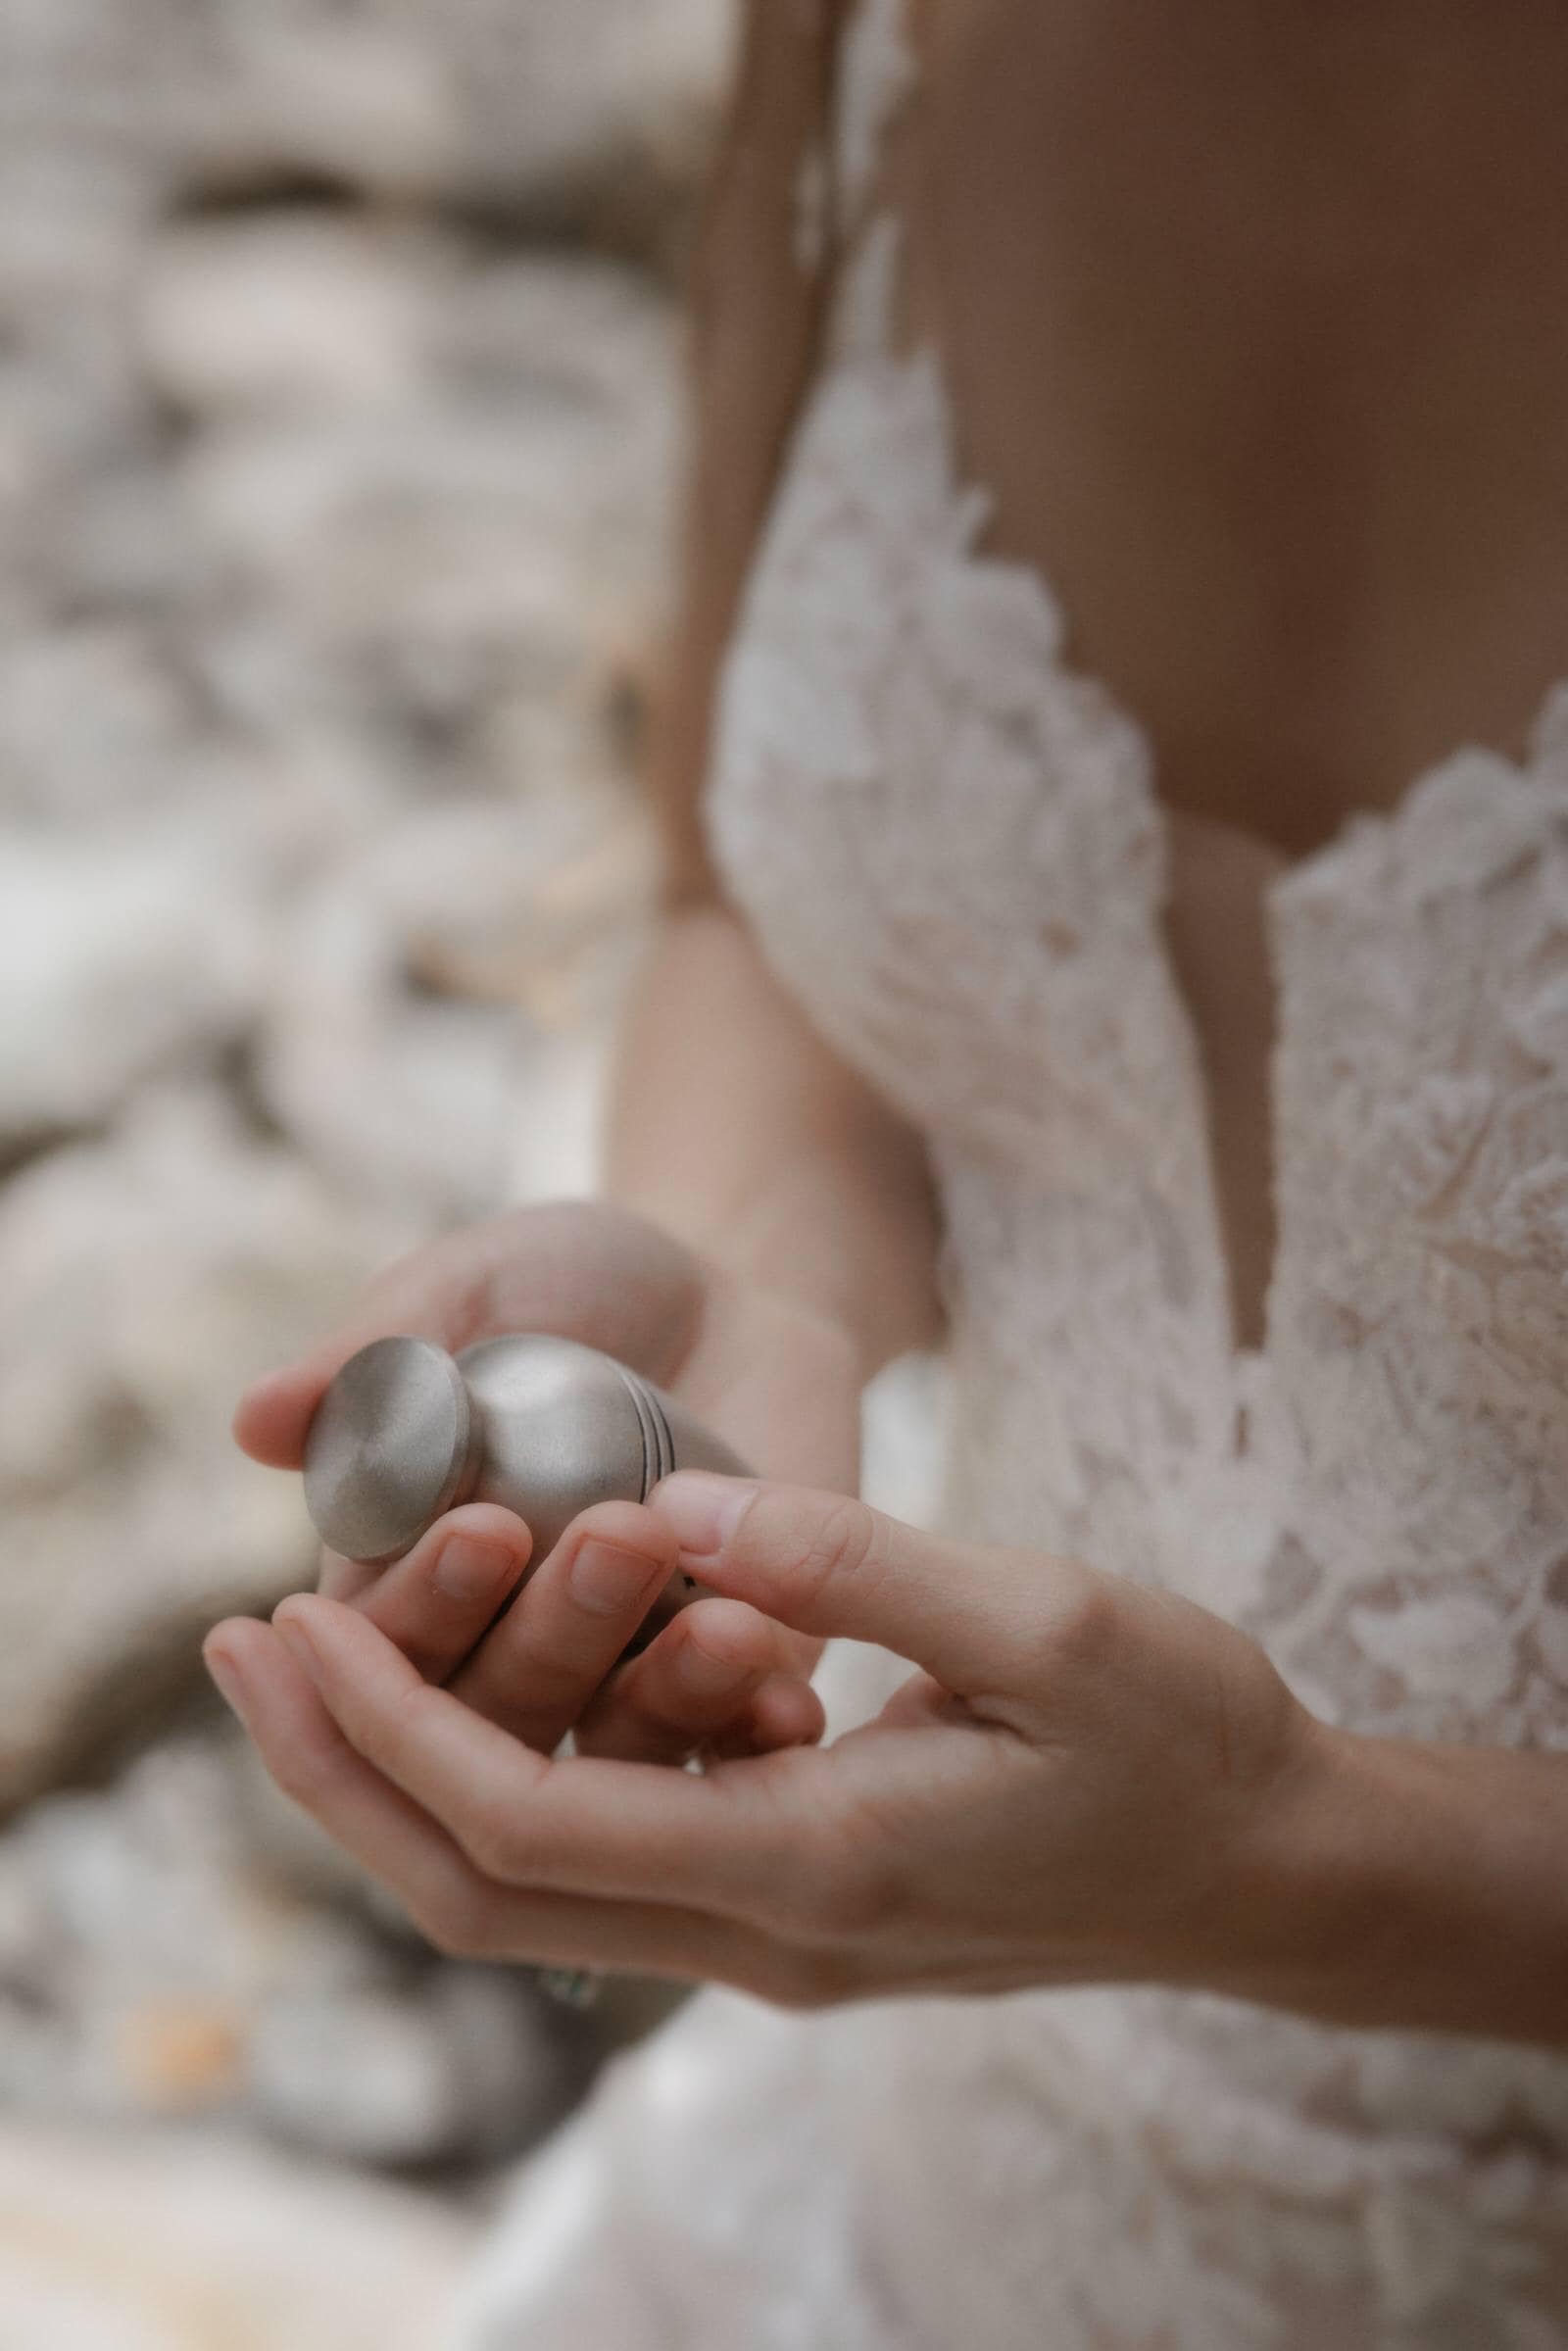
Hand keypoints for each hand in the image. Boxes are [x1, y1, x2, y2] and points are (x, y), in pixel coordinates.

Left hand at [203, 1468, 1329, 2006]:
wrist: (1266, 1868)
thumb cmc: (1181, 1733)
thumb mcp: (1047, 1620)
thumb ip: (853, 1558)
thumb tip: (675, 1501)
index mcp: (816, 1860)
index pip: (531, 1824)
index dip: (387, 1727)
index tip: (288, 1617)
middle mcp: (768, 1935)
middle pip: (480, 1897)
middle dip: (340, 1777)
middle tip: (236, 1650)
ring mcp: (775, 1945)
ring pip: (523, 1903)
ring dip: (396, 1793)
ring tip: (305, 1672)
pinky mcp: (791, 1914)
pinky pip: (593, 1877)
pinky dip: (491, 1795)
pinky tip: (462, 1703)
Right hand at [232, 1199, 861, 1762]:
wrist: (736, 1290)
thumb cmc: (576, 1281)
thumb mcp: (478, 1285)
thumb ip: (381, 1349)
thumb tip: (253, 1421)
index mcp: (401, 1578)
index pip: (379, 1646)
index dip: (426, 1605)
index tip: (486, 1526)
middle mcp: (498, 1655)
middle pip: (495, 1715)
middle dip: (554, 1635)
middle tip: (623, 1533)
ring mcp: (617, 1684)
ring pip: (613, 1749)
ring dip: (662, 1699)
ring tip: (724, 1624)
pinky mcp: (729, 1689)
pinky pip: (731, 1748)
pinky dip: (753, 1729)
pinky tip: (789, 1700)